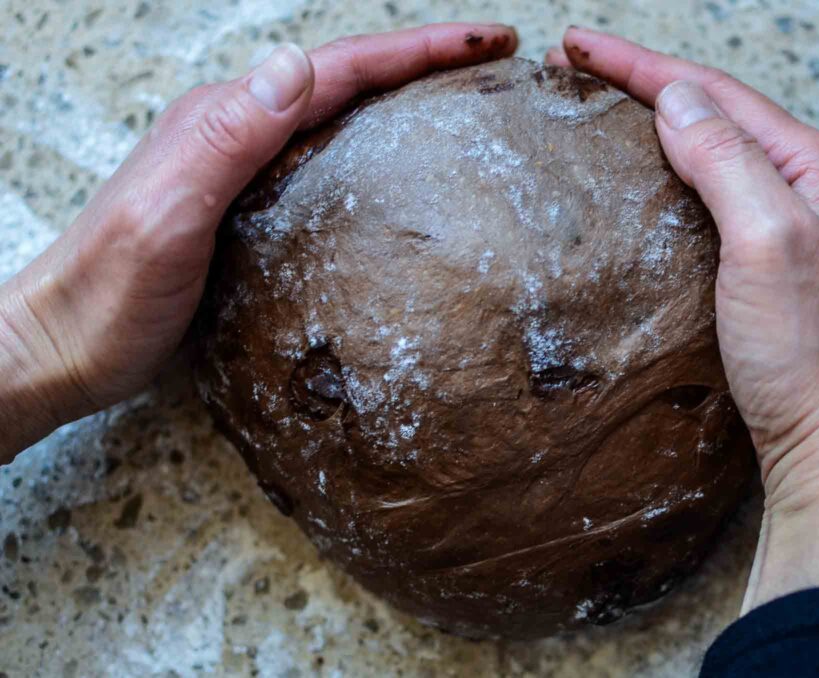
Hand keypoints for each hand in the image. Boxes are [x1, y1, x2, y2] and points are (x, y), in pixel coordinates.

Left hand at [0, 23, 518, 462]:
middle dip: (421, 63)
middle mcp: (235, 131)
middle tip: (488, 63)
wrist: (62, 345)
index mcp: (226, 120)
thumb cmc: (110, 294)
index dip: (415, 51)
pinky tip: (393, 168)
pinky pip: (321, 158)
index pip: (337, 70)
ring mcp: (239, 167)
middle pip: (344, 80)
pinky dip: (369, 145)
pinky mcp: (245, 205)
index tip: (484, 44)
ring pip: (336, 115)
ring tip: (459, 101)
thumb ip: (227, 138)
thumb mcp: (167, 214)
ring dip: (400, 98)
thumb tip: (296, 63)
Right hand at [548, 28, 818, 612]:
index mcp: (818, 167)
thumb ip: (726, 160)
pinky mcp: (774, 271)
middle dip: (647, 86)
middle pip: (717, 116)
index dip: (641, 66)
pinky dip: (676, 180)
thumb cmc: (815, 351)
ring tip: (608, 113)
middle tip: (582, 71)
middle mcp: (812, 189)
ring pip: (717, 158)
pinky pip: (717, 202)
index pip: (714, 94)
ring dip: (661, 129)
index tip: (578, 48)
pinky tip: (651, 184)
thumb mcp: (769, 240)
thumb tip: (677, 100)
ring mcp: (795, 230)